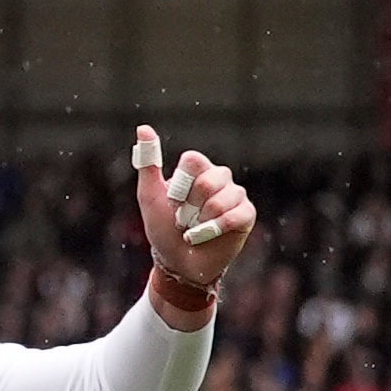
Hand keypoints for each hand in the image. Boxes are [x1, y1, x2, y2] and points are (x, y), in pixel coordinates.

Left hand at [127, 130, 257, 301]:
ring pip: (220, 199)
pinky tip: (207, 236)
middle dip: (188, 206)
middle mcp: (220, 179)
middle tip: (183, 218)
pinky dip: (214, 229)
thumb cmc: (163, 229)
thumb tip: (143, 128)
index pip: (193, 160)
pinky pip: (235, 215)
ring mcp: (236, 196)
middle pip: (207, 180)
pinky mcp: (247, 215)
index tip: (173, 199)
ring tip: (194, 228)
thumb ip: (148, 164)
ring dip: (199, 221)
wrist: (178, 263)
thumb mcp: (150, 196)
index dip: (180, 183)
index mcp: (198, 171)